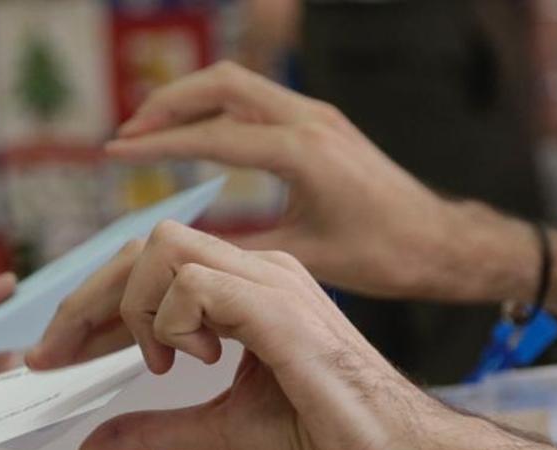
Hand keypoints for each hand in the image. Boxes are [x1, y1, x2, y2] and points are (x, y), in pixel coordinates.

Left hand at [65, 222, 454, 449]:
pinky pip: (199, 285)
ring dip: (139, 308)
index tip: (55, 352)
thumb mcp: (218, 432)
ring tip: (160, 362)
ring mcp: (272, 282)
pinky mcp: (283, 310)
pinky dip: (174, 323)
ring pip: (166, 248)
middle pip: (147, 243)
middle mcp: (257, 271)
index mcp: (246, 288)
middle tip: (62, 353)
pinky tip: (195, 361)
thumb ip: (155, 432)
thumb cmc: (327, 432)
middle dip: (88, 298)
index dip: (92, 303)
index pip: (150, 265)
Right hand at [107, 61, 534, 302]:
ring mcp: (318, 115)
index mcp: (302, 152)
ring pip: (240, 83)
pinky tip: (199, 132)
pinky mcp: (322, 123)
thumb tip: (186, 250)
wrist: (440, 242)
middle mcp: (310, 121)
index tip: (117, 151)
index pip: (213, 135)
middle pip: (222, 84)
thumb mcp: (305, 259)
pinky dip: (219, 107)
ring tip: (152, 127)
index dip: (158, 144)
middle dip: (168, 103)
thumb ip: (242, 249)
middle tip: (129, 132)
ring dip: (192, 99)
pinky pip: (258, 98)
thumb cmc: (386, 255)